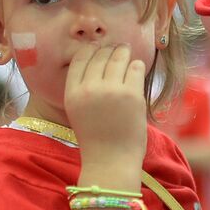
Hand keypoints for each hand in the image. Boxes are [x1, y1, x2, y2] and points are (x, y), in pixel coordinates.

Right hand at [64, 44, 147, 168]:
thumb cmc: (97, 139)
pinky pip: (135, 69)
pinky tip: (137, 67)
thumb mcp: (78, 112)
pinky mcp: (132, 95)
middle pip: (99, 55)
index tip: (98, 47)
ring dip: (123, 52)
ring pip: (118, 58)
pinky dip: (137, 66)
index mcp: (72, 93)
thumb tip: (97, 63)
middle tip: (116, 48)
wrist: (111, 161)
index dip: (90, 50)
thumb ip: (83, 89)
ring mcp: (111, 91)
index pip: (79, 59)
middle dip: (108, 49)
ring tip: (126, 51)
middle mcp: (89, 89)